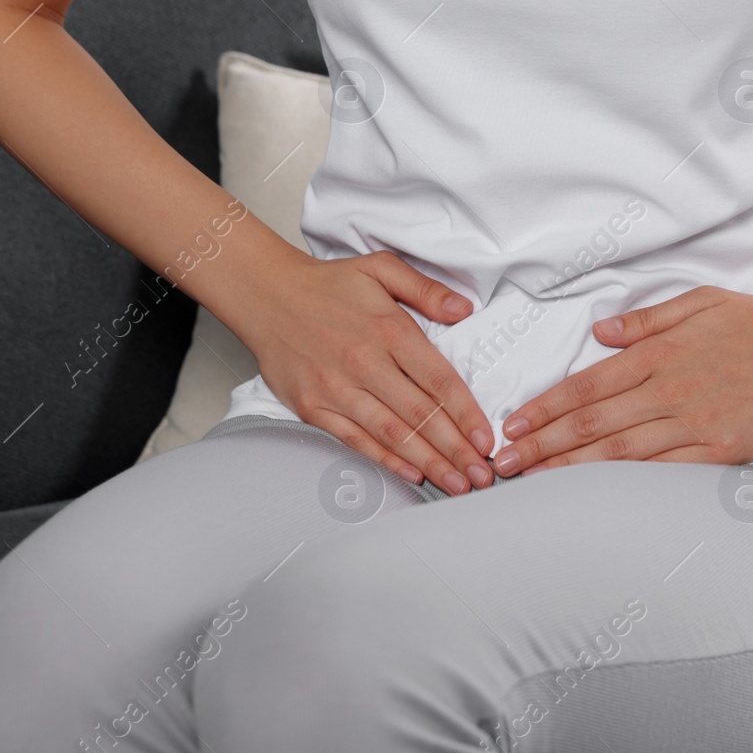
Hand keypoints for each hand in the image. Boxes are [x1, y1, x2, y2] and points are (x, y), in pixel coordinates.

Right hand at [240, 250, 495, 494]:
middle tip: (481, 474)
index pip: (439, 380)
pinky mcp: (313, 407)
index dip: (467, 414)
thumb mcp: (381, 267)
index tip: (487, 438)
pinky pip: (356, 440)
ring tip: (456, 484)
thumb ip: (426, 289)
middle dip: (456, 450)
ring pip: (392, 434)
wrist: (265, 295)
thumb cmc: (327, 284)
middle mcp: (365, 363)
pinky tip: (412, 475)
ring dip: (428, 463)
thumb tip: (464, 309)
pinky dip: (386, 460)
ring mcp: (337, 389)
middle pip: (420, 415)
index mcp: (389, 330)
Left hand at [491, 286, 752, 472]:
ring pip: (620, 452)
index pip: (587, 385)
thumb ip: (647, 320)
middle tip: (502, 463)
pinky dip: (625, 483)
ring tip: (533, 482)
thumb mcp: (702, 302)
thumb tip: (599, 331)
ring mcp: (696, 424)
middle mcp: (671, 389)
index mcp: (661, 353)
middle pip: (592, 423)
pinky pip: (664, 470)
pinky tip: (595, 494)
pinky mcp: (722, 451)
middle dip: (541, 444)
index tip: (511, 425)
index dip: (544, 407)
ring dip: (570, 468)